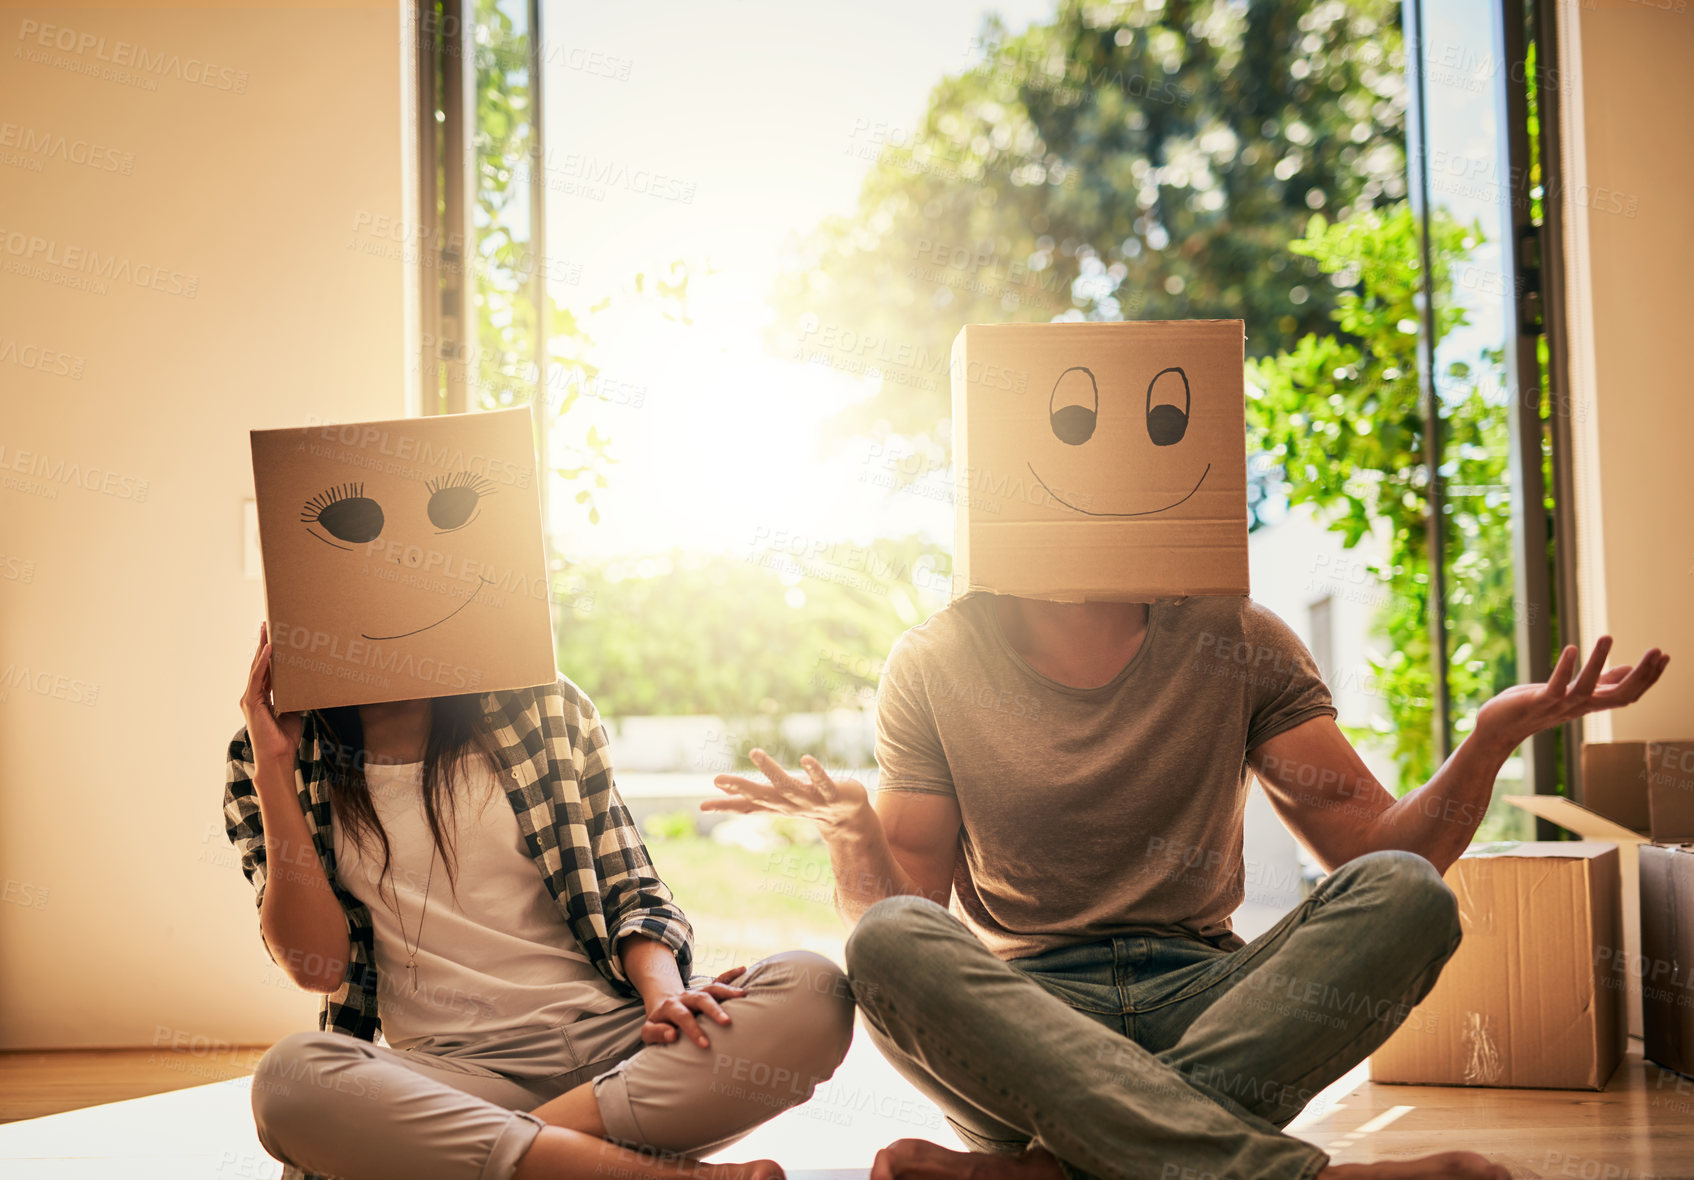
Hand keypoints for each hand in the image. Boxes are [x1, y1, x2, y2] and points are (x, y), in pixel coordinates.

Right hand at [241, 622, 304, 764]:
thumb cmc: (285, 737)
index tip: (274, 635)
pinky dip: (263, 662)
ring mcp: (250, 698)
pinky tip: (269, 648)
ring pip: (257, 667)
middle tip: (268, 624)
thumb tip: (306, 685)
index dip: (269, 653)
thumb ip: (294, 697)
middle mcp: (253, 695)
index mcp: (262, 697)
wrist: (278, 756)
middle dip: (263, 644)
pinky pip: (257, 677)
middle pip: (259, 664)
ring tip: (267, 629)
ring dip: (262, 647)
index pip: (266, 670)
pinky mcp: (251, 702)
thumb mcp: (293, 711)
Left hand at [641, 966, 748, 1048]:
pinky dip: (731, 974)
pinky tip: (744, 969)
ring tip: (743, 995)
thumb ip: (656, 1033)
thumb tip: (672, 1035)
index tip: (705, 1044)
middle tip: (727, 1022)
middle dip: (714, 1010)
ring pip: (712, 988)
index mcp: (670, 1006)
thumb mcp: (648, 1031)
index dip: (692, 1029)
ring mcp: (698, 992)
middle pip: (701, 999)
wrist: (663, 1007)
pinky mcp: (706, 991)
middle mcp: (686, 996)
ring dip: (728, 990)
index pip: (682, 1016)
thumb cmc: (658, 1024)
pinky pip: (719, 979)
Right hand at [706, 750, 869, 833]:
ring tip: (755, 752)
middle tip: (718, 778)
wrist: (850, 819)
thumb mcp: (776, 801)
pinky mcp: (833, 794)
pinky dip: (815, 771)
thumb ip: (749, 797)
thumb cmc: (808, 804)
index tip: (702, 806)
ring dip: (771, 771)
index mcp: (775, 805)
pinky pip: (823, 781)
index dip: (725, 807)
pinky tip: (806, 759)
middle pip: (761, 796)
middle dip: (740, 787)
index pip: (746, 807)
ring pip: (788, 786)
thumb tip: (721, 788)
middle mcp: (789, 804)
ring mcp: (811, 800)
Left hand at [1475, 635, 1668, 750]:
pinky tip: (1573, 648)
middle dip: (1642, 674)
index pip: (1629, 694)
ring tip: (1607, 636)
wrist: (1499, 728)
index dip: (1649, 677)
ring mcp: (1560, 706)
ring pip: (1587, 688)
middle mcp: (1580, 707)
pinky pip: (1555, 686)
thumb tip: (1626, 668)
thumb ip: (1600, 682)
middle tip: (1657, 651)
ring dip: (1598, 662)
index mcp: (1590, 703)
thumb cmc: (1535, 707)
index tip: (1665, 656)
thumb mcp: (1572, 692)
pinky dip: (1564, 668)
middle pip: (1620, 696)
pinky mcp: (1538, 702)